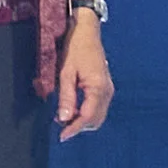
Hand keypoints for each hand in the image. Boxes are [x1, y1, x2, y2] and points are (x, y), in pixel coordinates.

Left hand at [47, 6, 115, 137]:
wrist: (86, 30)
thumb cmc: (75, 48)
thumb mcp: (66, 72)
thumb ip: (66, 97)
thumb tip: (64, 119)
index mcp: (98, 88)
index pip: (87, 117)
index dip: (74, 129)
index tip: (61, 137)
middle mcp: (107, 91)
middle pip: (95, 120)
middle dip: (78, 126)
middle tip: (59, 125)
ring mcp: (108, 89)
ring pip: (97, 115)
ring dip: (82, 120)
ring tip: (63, 117)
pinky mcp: (105, 87)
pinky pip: (97, 107)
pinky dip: (85, 112)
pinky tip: (72, 108)